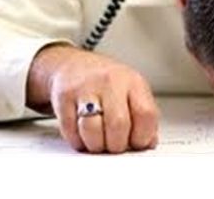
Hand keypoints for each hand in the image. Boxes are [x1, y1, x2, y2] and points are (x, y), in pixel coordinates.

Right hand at [26, 43, 158, 153]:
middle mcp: (111, 81)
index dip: (143, 136)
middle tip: (114, 146)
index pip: (146, 114)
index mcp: (134, 82)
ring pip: (92, 130)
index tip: (137, 143)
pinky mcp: (64, 96)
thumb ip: (143, 117)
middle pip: (118, 125)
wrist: (74, 66)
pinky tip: (83, 135)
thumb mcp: (133, 92)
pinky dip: (77, 141)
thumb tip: (149, 143)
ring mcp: (86, 87)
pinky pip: (70, 131)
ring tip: (98, 142)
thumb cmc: (108, 84)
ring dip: (96, 146)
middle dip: (117, 146)